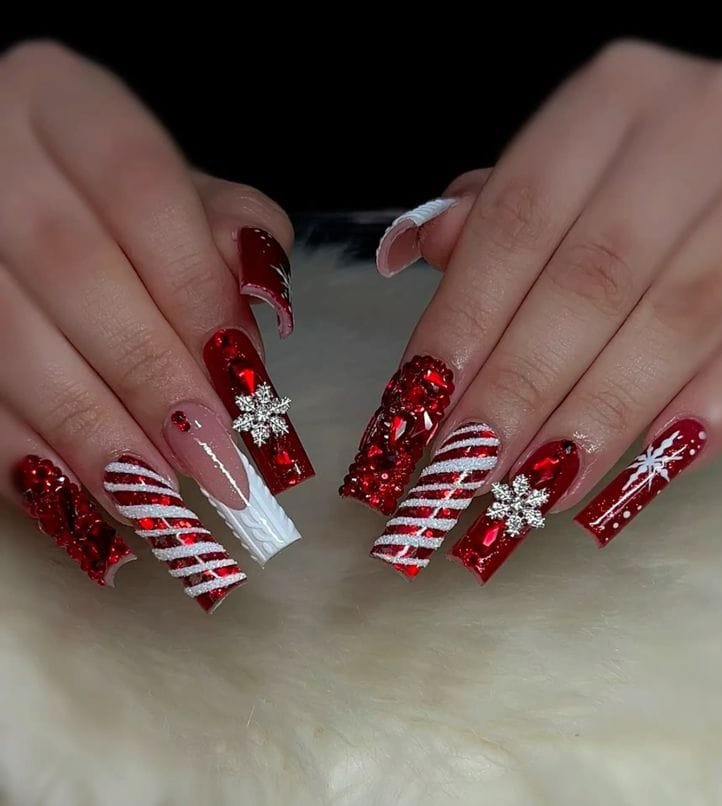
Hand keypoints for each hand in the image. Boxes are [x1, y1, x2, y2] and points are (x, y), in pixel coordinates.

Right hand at [0, 41, 311, 609]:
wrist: (9, 186)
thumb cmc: (111, 198)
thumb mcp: (176, 188)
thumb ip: (224, 237)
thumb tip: (254, 321)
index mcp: (64, 102)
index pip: (140, 189)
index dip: (195, 293)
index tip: (245, 385)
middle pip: (72, 269)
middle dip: (149, 378)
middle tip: (213, 465)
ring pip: (4, 338)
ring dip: (84, 431)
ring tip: (155, 505)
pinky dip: (21, 453)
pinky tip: (76, 504)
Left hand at [343, 40, 721, 580]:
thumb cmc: (642, 160)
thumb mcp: (566, 157)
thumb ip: (494, 210)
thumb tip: (408, 249)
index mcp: (611, 102)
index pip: (515, 224)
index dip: (465, 323)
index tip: (418, 410)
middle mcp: (692, 131)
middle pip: (589, 281)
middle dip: (521, 387)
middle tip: (463, 473)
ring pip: (674, 319)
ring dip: (598, 418)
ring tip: (533, 494)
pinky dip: (703, 412)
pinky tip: (642, 471)